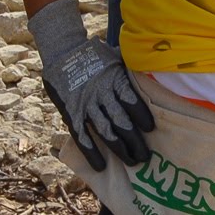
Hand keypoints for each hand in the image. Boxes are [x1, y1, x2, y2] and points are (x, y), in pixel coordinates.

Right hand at [29, 0, 152, 170]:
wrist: (62, 49)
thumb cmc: (92, 53)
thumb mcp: (113, 55)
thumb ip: (130, 66)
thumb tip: (153, 68)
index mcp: (113, 78)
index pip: (131, 100)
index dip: (141, 115)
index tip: (151, 129)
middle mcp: (100, 93)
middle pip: (121, 121)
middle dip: (134, 141)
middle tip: (145, 157)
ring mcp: (85, 104)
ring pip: (105, 131)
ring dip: (119, 148)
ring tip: (131, 162)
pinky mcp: (71, 112)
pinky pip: (81, 135)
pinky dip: (91, 151)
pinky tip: (101, 165)